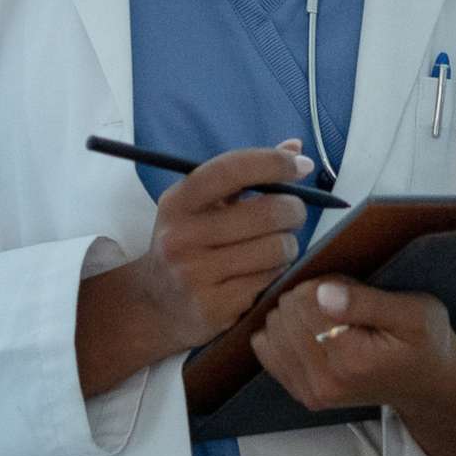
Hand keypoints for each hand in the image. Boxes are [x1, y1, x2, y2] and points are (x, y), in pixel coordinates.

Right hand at [131, 142, 315, 347]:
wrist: (154, 306)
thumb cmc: (189, 245)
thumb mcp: (203, 206)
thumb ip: (245, 175)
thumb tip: (296, 147)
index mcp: (177, 203)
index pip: (230, 170)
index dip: (272, 162)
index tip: (300, 165)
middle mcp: (181, 237)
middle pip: (268, 213)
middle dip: (293, 211)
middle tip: (291, 215)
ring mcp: (195, 275)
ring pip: (277, 249)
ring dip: (287, 246)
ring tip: (274, 248)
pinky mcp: (214, 307)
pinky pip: (270, 280)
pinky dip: (276, 273)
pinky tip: (262, 273)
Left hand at [249, 278, 455, 417]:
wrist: (427, 384)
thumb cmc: (425, 342)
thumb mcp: (414, 313)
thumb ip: (366, 302)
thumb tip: (320, 293)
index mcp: (352, 359)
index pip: (306, 300)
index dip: (325, 283)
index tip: (351, 291)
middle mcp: (325, 382)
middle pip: (286, 313)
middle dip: (308, 298)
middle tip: (342, 304)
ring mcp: (310, 392)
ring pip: (272, 329)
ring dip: (293, 315)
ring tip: (328, 318)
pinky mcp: (301, 394)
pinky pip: (266, 351)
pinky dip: (280, 333)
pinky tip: (307, 331)